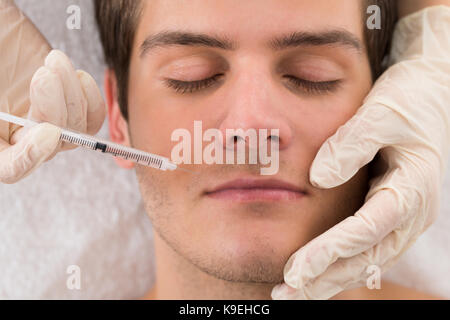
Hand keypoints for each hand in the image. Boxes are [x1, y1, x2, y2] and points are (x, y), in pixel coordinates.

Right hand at [0, 2, 104, 182]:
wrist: (2, 31)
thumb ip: (2, 103)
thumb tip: (23, 119)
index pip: (11, 168)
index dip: (30, 157)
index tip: (48, 132)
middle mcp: (17, 137)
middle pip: (49, 146)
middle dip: (54, 110)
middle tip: (47, 75)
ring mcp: (44, 122)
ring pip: (74, 131)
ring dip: (73, 96)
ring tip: (55, 62)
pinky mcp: (66, 106)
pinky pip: (91, 118)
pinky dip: (91, 99)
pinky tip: (79, 76)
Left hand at [272, 6, 449, 298]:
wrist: (431, 98)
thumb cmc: (406, 102)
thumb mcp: (381, 112)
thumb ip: (352, 143)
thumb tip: (317, 179)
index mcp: (411, 187)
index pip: (366, 229)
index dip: (330, 251)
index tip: (296, 270)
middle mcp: (410, 212)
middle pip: (366, 257)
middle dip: (326, 279)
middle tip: (286, 295)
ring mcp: (402, 218)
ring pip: (366, 260)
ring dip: (330, 280)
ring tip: (292, 295)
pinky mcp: (390, 215)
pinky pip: (365, 249)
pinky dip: (340, 265)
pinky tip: (315, 275)